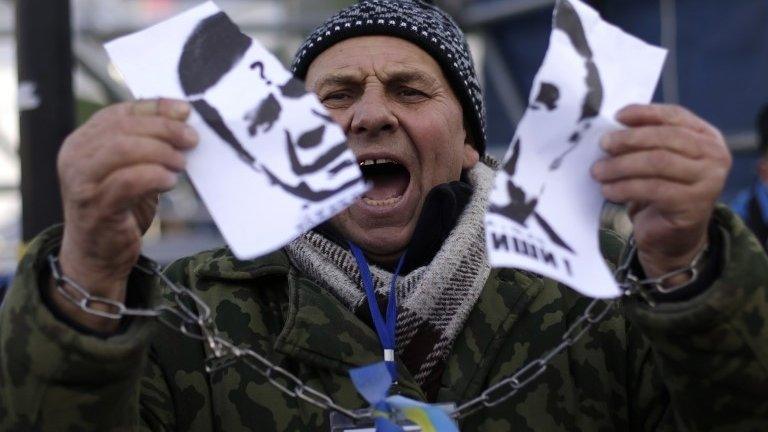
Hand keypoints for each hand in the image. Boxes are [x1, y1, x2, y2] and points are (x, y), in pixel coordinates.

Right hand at [55, 98, 197, 330]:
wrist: (97, 257)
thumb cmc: (119, 210)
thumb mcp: (133, 170)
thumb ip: (149, 143)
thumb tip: (183, 114)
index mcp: (83, 142)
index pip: (121, 112)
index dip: (156, 108)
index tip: (186, 111)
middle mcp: (75, 157)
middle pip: (124, 128)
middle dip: (164, 130)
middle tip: (191, 139)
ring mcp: (81, 182)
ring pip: (123, 149)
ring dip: (160, 152)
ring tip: (181, 163)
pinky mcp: (95, 206)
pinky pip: (127, 181)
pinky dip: (154, 176)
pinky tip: (170, 181)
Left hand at [592, 104, 731, 282]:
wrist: (673, 238)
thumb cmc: (662, 192)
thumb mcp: (657, 161)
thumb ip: (647, 140)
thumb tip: (615, 124)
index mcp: (708, 138)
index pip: (675, 116)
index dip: (645, 113)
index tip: (617, 116)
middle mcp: (715, 156)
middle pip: (665, 138)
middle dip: (629, 140)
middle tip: (603, 145)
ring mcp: (708, 181)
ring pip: (657, 162)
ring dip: (621, 165)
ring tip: (598, 171)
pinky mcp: (693, 204)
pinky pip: (652, 189)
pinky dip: (624, 188)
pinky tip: (608, 191)